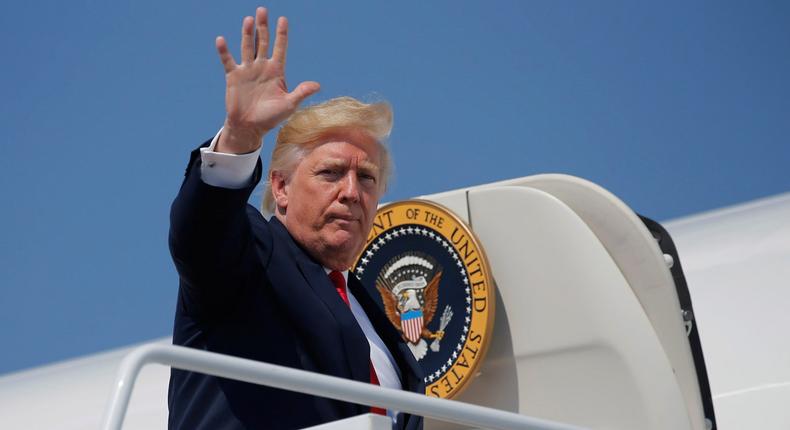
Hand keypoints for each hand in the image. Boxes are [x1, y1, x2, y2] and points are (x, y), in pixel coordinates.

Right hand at [215, 7, 319, 153]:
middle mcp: (262, 67)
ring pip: (247, 47)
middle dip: (263, 27)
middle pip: (263, 42)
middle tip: (262, 10)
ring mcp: (247, 70)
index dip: (281, 34)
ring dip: (247, 34)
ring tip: (248, 19)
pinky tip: (221, 40)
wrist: (250, 127)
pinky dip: (224, 51)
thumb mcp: (288, 105)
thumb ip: (301, 93)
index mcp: (276, 71)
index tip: (283, 19)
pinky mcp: (234, 76)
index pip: (280, 48)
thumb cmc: (271, 117)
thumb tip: (317, 85)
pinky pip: (228, 60)